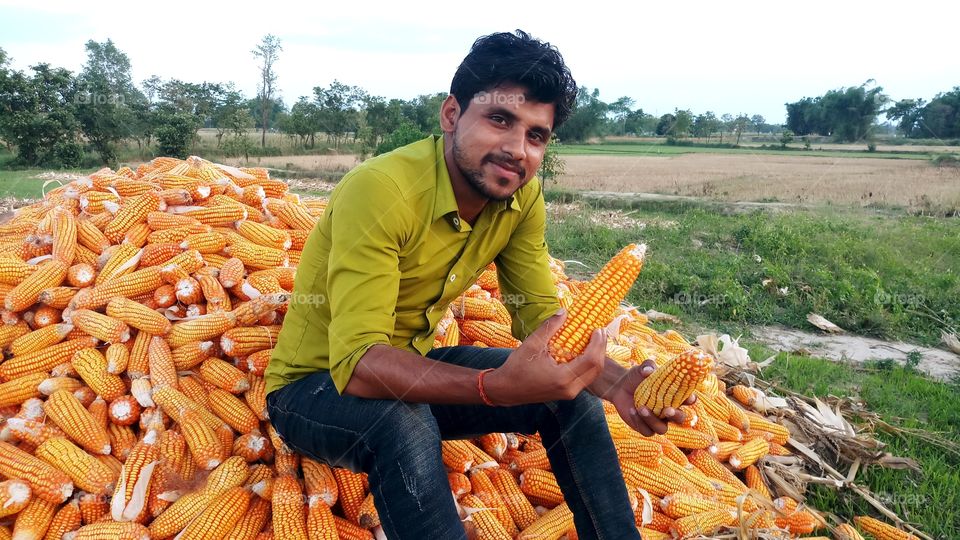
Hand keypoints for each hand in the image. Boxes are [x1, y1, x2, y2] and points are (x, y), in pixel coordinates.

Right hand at [484, 310, 605, 405]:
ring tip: (594, 339)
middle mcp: (570, 389)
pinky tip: (584, 351)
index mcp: (562, 378)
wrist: (506, 390)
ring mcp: (570, 393)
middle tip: (599, 331)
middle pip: (597, 369)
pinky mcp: (567, 393)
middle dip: (601, 348)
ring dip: (596, 356)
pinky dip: (589, 364)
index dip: (598, 343)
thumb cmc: (517, 367)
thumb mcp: (532, 344)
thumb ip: (550, 327)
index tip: (597, 328)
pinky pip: (585, 378)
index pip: (591, 360)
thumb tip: (565, 310)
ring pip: (593, 375)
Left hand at [607, 359, 695, 436]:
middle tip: (668, 410)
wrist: (620, 387)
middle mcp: (669, 410)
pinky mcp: (645, 427)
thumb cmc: (636, 377)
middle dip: (676, 415)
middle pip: (680, 419)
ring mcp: (658, 421)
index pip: (688, 399)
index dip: (691, 400)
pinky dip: (639, 421)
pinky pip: (647, 431)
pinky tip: (632, 410)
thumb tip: (648, 370)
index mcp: (674, 396)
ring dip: (653, 420)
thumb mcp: (641, 368)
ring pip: (662, 429)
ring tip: (641, 408)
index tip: (689, 398)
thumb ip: (647, 366)